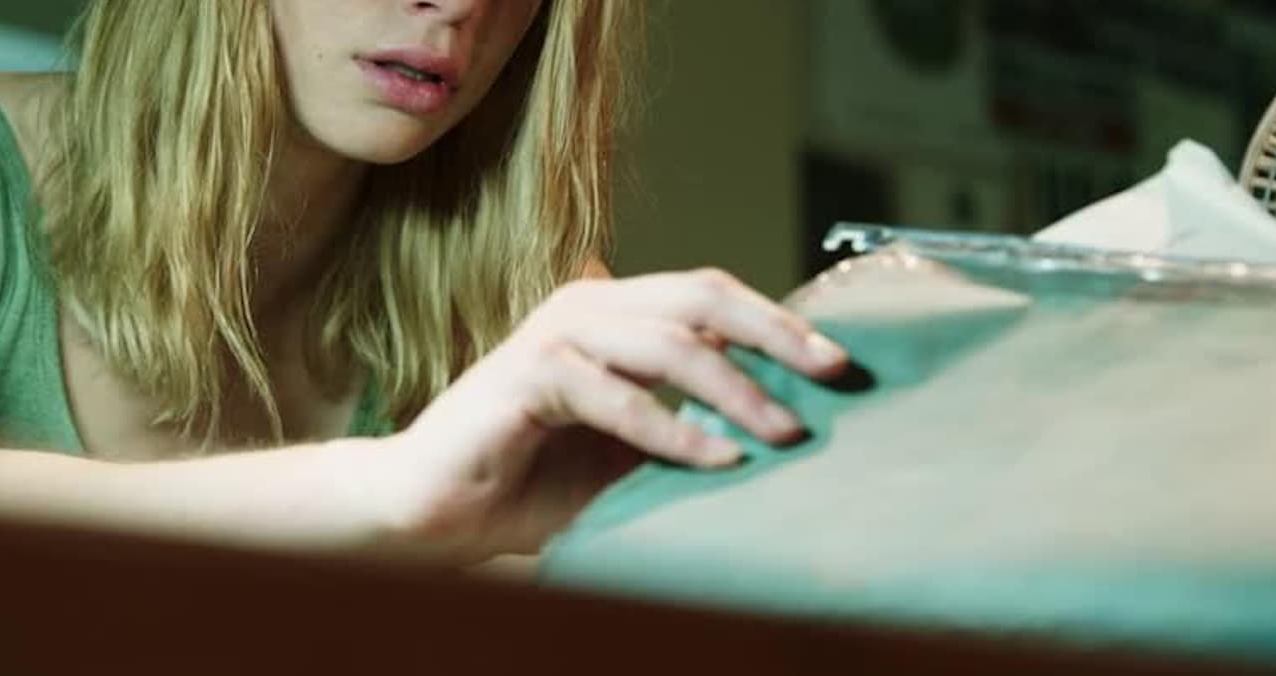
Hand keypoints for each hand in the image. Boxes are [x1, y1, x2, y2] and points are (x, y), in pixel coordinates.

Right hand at [378, 269, 849, 560]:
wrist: (435, 507)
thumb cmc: (531, 479)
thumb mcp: (631, 452)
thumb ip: (691, 426)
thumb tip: (787, 428)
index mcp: (613, 312)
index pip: (710, 295)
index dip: (778, 322)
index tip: (840, 364)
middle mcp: (587, 306)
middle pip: (701, 298)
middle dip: (776, 335)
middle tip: (833, 375)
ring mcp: (555, 334)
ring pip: (668, 343)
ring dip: (735, 390)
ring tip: (783, 433)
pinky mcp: (527, 374)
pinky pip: (617, 396)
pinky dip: (673, 430)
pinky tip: (718, 458)